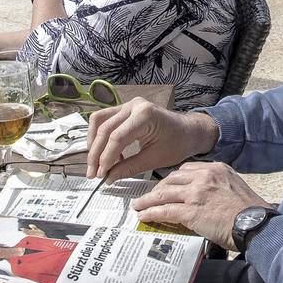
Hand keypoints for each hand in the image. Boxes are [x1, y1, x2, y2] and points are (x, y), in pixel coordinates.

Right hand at [85, 95, 217, 181]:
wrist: (188, 131)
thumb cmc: (177, 143)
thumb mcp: (154, 159)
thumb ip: (129, 168)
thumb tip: (108, 178)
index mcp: (145, 115)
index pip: (117, 137)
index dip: (106, 158)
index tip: (101, 175)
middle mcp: (134, 105)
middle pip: (104, 128)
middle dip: (96, 153)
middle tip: (93, 174)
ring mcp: (128, 105)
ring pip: (99, 121)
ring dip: (94, 143)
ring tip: (96, 165)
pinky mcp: (125, 109)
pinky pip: (105, 120)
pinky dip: (101, 137)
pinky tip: (107, 155)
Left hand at [133, 162, 267, 251]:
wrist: (256, 224)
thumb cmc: (250, 212)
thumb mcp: (235, 188)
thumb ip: (218, 187)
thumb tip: (204, 198)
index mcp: (217, 168)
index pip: (186, 170)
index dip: (172, 179)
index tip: (165, 186)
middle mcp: (205, 176)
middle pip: (172, 179)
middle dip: (157, 188)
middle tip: (149, 197)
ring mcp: (197, 193)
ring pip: (164, 193)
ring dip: (148, 200)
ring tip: (138, 206)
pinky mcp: (192, 211)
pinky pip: (165, 210)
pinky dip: (151, 213)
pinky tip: (144, 216)